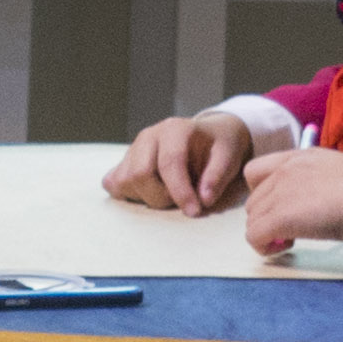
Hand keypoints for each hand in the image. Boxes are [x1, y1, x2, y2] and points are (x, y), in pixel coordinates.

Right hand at [106, 112, 260, 213]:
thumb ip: (218, 176)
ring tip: (168, 194)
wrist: (208, 135)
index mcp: (174, 129)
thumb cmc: (218, 146)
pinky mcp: (124, 161)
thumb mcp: (229, 155)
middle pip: (140, 173)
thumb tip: (204, 199)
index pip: (169, 162)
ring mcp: (133, 148)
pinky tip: (149, 193)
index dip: (180, 191)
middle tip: (182, 201)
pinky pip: (113, 183)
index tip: (194, 211)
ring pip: (125, 181)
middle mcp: (149, 136)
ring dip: (146, 197)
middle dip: (161, 196)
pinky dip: (128, 194)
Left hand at [233, 145, 342, 256]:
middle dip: (268, 217)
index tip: (283, 207)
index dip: (263, 193)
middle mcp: (284, 171)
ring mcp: (278, 193)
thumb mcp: (340, 173)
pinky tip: (284, 247)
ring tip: (293, 240)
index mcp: (300, 157)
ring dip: (268, 233)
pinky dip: (264, 247)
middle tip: (292, 229)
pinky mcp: (278, 218)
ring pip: (252, 218)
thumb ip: (319, 181)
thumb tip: (318, 201)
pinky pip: (254, 236)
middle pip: (254, 199)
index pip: (257, 171)